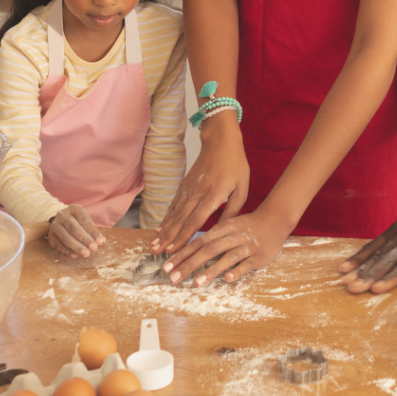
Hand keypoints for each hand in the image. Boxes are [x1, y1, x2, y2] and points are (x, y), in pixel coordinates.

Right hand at [48, 205, 105, 258]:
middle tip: (93, 249)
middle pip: (74, 228)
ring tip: (85, 254)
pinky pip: (57, 244)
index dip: (92, 231)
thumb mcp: (86, 222)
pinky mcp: (50, 236)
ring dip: (76, 247)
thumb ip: (93, 231)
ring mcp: (55, 225)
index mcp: (74, 209)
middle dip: (84, 239)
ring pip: (65, 237)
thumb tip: (101, 241)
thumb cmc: (78, 222)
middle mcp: (63, 215)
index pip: (84, 220)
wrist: (61, 221)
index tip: (99, 242)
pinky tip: (74, 256)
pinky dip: (66, 251)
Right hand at [151, 117, 249, 254]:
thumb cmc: (235, 165)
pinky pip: (173, 204)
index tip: (173, 250)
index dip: (183, 237)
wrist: (221, 142)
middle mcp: (197, 194)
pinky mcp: (184, 185)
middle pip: (180, 220)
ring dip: (164, 230)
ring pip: (174, 213)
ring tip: (154, 244)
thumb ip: (233, 210)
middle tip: (156, 253)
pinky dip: (166, 217)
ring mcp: (188, 189)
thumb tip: (223, 230)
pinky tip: (160, 228)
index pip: (195, 220)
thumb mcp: (242, 188)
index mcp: (213, 196)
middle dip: (168, 238)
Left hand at [161, 209, 287, 284]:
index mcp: (224, 228)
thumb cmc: (248, 226)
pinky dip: (236, 271)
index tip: (166, 267)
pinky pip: (246, 264)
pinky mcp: (259, 256)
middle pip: (210, 249)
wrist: (275, 220)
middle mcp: (234, 236)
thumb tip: (188, 252)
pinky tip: (226, 280)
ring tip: (196, 282)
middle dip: (190, 264)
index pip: (199, 241)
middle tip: (173, 278)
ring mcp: (247, 246)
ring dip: (211, 270)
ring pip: (228, 257)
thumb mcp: (229, 226)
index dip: (182, 254)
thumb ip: (212, 238)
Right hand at [339, 185, 396, 292]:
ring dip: (361, 268)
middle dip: (370, 276)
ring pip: (377, 254)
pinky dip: (359, 255)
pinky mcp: (391, 231)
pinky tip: (346, 266)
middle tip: (353, 288)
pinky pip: (373, 245)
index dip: (392, 277)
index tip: (376, 288)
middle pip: (387, 262)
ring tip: (346, 281)